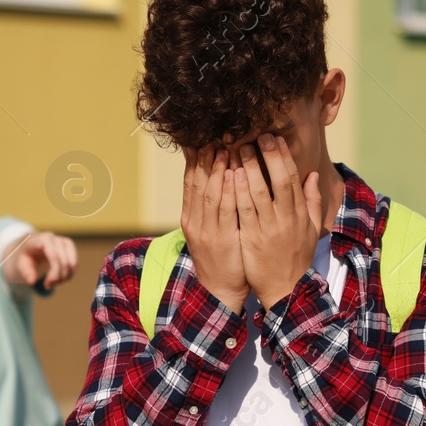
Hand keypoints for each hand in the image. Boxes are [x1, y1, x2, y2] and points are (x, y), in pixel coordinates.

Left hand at [4, 231, 78, 289]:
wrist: (32, 246)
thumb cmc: (26, 256)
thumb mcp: (21, 264)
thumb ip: (26, 272)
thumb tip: (32, 282)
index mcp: (39, 240)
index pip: (48, 251)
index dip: (53, 258)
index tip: (44, 253)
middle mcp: (53, 238)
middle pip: (61, 261)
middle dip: (56, 277)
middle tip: (47, 286)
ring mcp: (62, 241)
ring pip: (70, 263)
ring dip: (63, 277)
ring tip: (52, 283)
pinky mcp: (69, 246)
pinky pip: (74, 263)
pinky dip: (69, 274)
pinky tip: (60, 279)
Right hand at [181, 147, 248, 311]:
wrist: (219, 289)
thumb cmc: (219, 258)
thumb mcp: (207, 231)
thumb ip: (209, 208)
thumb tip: (215, 180)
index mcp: (190, 218)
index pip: (190, 183)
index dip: (195, 161)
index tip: (201, 140)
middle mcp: (195, 222)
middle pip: (198, 184)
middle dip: (205, 159)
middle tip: (213, 136)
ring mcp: (207, 231)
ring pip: (210, 194)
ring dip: (217, 170)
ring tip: (223, 148)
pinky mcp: (221, 240)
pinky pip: (226, 210)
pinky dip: (229, 190)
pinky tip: (235, 174)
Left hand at [234, 135, 323, 307]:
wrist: (285, 288)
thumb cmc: (296, 257)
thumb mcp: (311, 229)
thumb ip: (312, 201)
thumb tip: (313, 175)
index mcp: (300, 213)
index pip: (293, 178)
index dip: (284, 156)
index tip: (275, 138)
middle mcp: (287, 217)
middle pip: (278, 179)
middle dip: (268, 155)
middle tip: (258, 135)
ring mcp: (269, 227)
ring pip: (259, 191)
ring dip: (249, 168)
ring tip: (239, 148)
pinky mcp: (252, 238)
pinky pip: (244, 210)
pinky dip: (238, 191)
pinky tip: (231, 175)